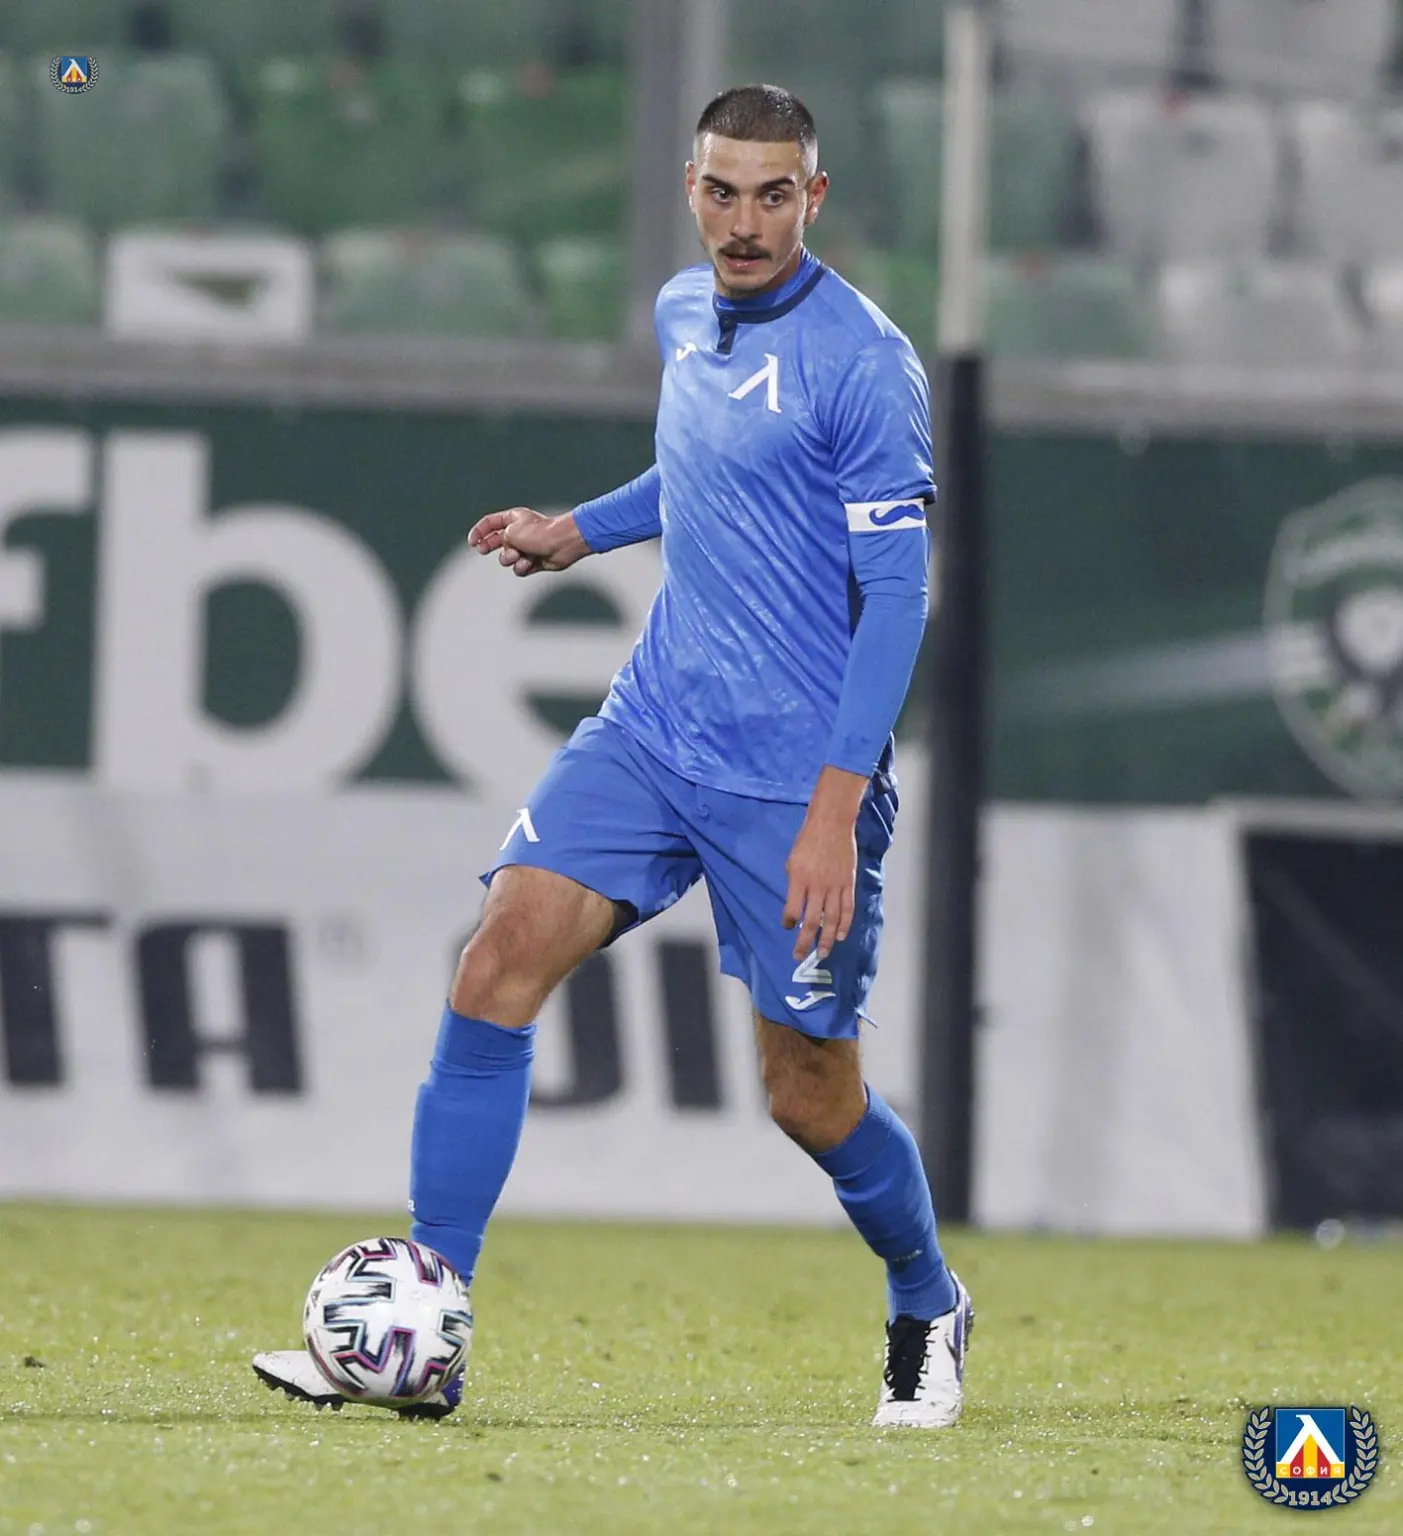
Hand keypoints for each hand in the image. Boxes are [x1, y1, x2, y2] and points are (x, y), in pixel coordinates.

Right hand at [468, 507, 590, 576]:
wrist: (563, 544)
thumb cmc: (540, 533)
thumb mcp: (511, 532)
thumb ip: (501, 539)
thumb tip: (505, 550)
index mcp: (513, 519)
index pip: (490, 523)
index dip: (479, 531)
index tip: (472, 542)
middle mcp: (519, 532)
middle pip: (495, 540)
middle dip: (488, 546)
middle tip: (482, 550)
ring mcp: (526, 547)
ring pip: (507, 558)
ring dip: (510, 559)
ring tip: (519, 555)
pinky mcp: (534, 561)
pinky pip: (519, 568)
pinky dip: (523, 567)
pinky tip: (531, 563)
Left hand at [782, 766, 866, 960]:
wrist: (832, 823)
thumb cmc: (808, 840)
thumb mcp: (792, 859)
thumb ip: (794, 882)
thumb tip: (796, 902)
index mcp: (799, 878)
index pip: (792, 909)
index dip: (789, 922)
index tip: (787, 928)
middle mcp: (817, 886)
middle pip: (811, 920)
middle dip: (804, 941)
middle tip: (799, 955)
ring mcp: (835, 886)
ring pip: (831, 919)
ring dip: (825, 939)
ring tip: (822, 953)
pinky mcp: (848, 883)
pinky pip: (847, 908)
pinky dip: (844, 924)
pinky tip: (839, 936)